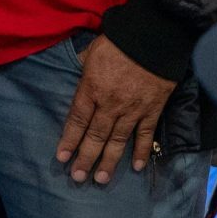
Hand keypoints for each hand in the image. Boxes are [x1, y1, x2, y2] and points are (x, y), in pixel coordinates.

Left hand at [55, 35, 174, 184]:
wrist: (155, 38)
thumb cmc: (120, 42)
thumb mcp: (92, 52)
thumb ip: (83, 67)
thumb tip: (76, 68)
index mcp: (92, 88)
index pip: (77, 120)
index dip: (69, 140)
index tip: (62, 158)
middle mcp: (110, 104)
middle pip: (95, 136)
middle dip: (85, 158)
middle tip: (77, 178)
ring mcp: (132, 109)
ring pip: (118, 140)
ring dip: (109, 161)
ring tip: (100, 179)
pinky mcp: (152, 110)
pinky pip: (145, 135)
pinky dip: (140, 151)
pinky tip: (135, 166)